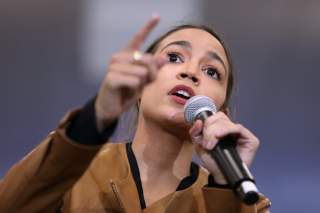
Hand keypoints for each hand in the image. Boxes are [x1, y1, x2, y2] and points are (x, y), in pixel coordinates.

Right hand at [95, 15, 166, 130]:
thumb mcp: (144, 80)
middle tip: (142, 84)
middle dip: (151, 75)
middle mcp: (119, 57)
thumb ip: (153, 68)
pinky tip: (126, 91)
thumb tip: (165, 57)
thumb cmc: (126, 91)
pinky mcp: (111, 78)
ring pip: (142, 72)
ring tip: (132, 88)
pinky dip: (134, 89)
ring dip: (142, 84)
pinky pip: (134, 81)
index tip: (157, 15)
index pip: (138, 38)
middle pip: (147, 60)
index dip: (148, 27)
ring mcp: (113, 66)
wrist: (111, 107)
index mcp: (127, 55)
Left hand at [189, 112, 259, 183]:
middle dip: (209, 128)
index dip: (206, 121)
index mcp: (221, 129)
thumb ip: (195, 132)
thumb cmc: (213, 161)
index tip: (200, 132)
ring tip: (210, 145)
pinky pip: (238, 128)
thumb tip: (198, 121)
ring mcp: (241, 133)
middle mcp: (231, 129)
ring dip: (214, 132)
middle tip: (206, 142)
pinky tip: (218, 138)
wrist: (221, 176)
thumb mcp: (199, 145)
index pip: (215, 116)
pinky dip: (225, 131)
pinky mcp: (250, 139)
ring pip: (227, 122)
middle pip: (220, 117)